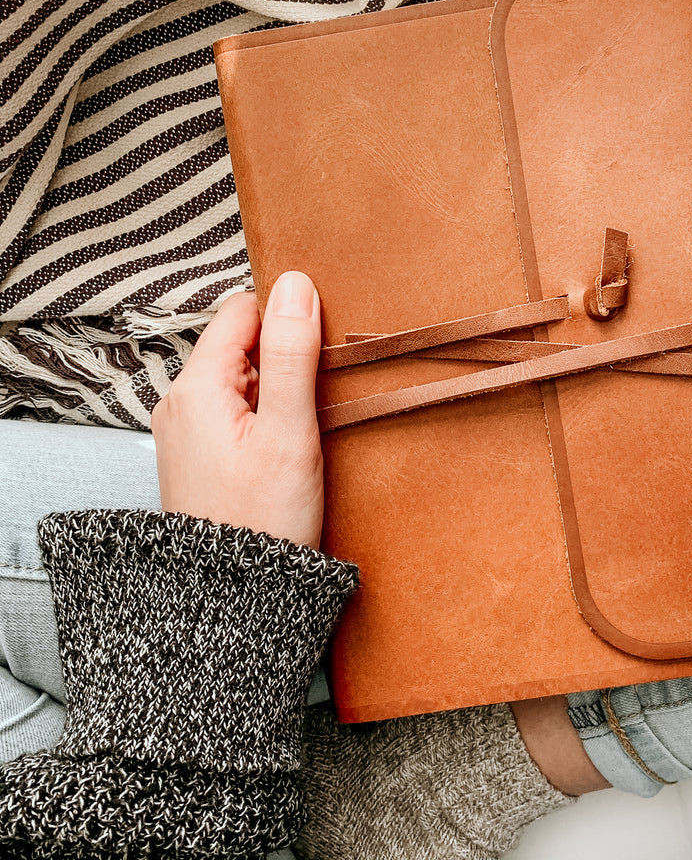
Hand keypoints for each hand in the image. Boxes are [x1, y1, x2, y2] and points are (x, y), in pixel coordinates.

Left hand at [151, 271, 324, 549]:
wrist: (229, 602)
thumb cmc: (262, 523)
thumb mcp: (289, 433)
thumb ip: (291, 355)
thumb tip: (296, 284)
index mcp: (196, 387)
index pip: (242, 311)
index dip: (286, 321)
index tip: (318, 355)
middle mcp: (180, 402)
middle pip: (242, 345)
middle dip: (285, 361)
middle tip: (315, 403)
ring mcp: (185, 430)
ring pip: (242, 380)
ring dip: (278, 393)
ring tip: (301, 433)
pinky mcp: (197, 455)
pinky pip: (235, 411)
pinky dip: (265, 418)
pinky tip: (285, 450)